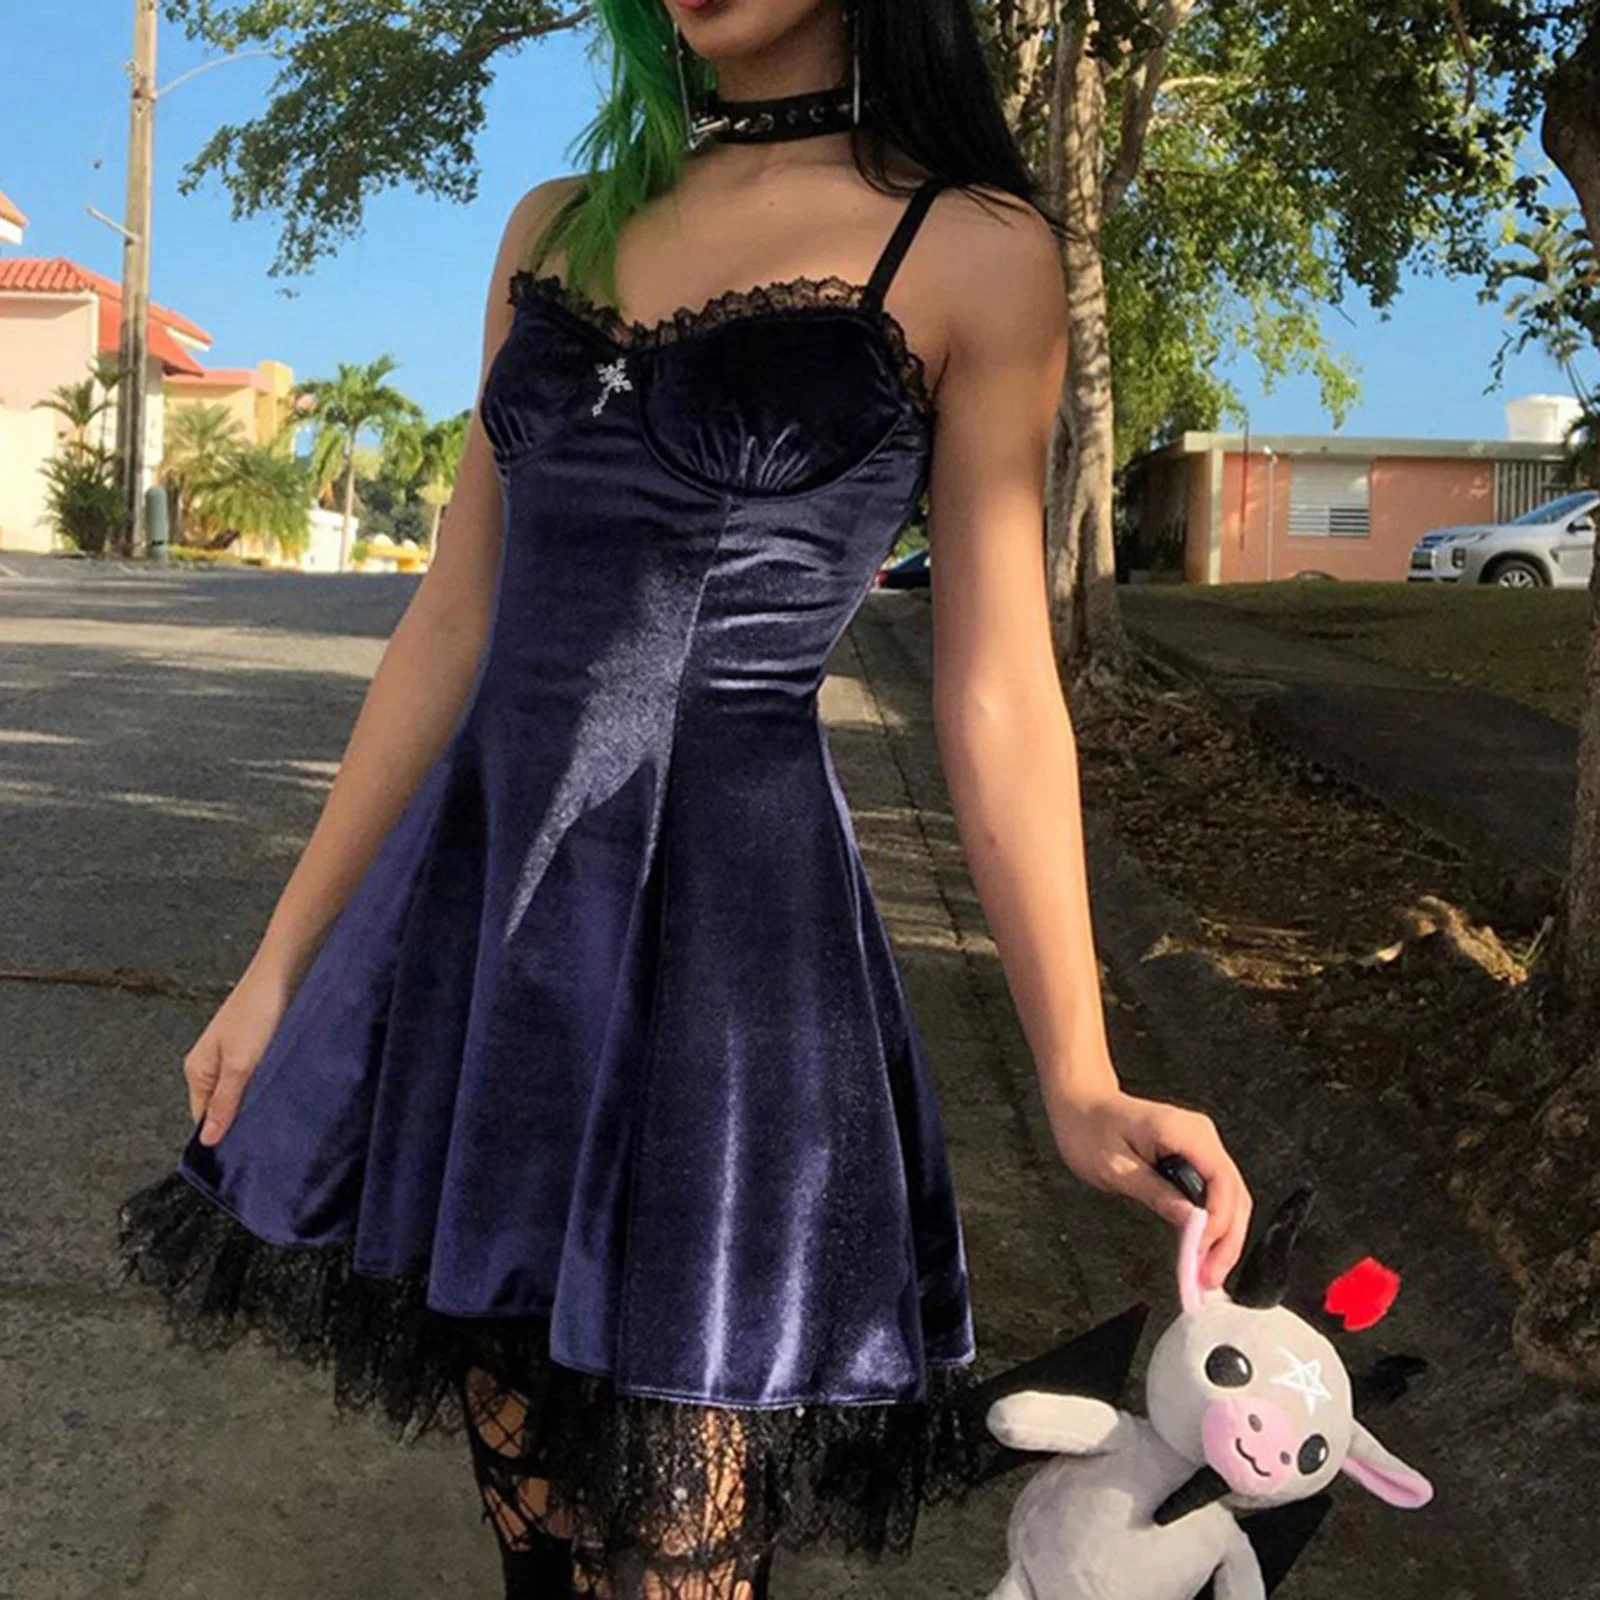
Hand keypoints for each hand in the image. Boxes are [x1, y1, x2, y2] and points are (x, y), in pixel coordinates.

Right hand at [184, 959, 294, 1146]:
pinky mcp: (252, 1046)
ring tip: (275, 1114)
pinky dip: (263, 1085)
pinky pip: (252, 1076)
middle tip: (264, 1135)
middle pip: (219, 1106)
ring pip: (238, 1091)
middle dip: (239, 1120)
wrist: (281, 974)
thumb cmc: (257, 1013)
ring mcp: (231, 1055)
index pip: (201, 1117)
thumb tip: (207, 1139)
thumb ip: (224, 1103)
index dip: (220, 1134)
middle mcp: (210, 1064)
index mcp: (197, 1070)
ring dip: (254, 1101)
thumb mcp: (241, 1065)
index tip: (243, 1151)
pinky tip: (280, 1090)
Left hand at [1047, 1086, 1252, 1289]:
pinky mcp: (1194, 1156)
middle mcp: (1200, 1135)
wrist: (1080, 1104)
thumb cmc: (1089, 1128)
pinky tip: (1202, 1248)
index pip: (1221, 1182)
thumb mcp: (1116, 1168)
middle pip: (1234, 1193)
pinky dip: (1212, 1223)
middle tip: (1209, 1278)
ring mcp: (1200, 1145)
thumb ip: (1157, 1195)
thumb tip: (1192, 1224)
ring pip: (1230, 1197)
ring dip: (1223, 1237)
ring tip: (1206, 1272)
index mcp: (1182, 1130)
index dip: (1219, 1224)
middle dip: (1227, 1240)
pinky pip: (1215, 1193)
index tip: (1202, 1255)